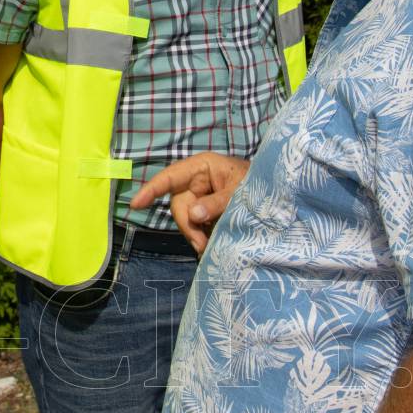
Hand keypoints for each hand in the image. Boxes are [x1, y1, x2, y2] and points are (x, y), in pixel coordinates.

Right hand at [129, 153, 249, 253]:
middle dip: (188, 225)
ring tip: (211, 246)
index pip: (170, 177)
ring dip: (196, 234)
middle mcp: (196, 181)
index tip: (135, 204)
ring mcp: (200, 197)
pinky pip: (196, 225)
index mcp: (202, 167)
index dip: (151, 189)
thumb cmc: (259, 183)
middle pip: (179, 205)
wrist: (277, 196)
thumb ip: (217, 202)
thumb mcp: (240, 191)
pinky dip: (202, 236)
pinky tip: (212, 242)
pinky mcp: (206, 212)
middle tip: (202, 244)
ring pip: (187, 219)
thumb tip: (194, 214)